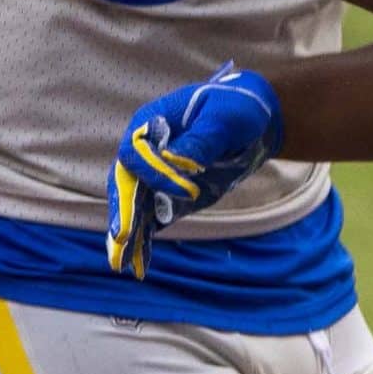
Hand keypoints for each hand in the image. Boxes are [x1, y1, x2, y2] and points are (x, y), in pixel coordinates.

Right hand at [107, 64, 285, 278]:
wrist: (250, 120)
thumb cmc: (234, 108)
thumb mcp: (223, 118)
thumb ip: (201, 139)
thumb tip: (177, 161)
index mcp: (150, 124)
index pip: (137, 152)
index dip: (156, 173)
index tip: (189, 191)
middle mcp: (145, 153)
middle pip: (124, 183)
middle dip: (124, 211)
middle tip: (122, 236)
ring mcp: (155, 178)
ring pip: (133, 208)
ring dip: (128, 234)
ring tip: (124, 263)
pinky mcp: (169, 198)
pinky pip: (151, 220)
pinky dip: (144, 241)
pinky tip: (139, 265)